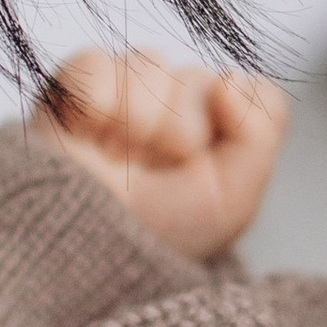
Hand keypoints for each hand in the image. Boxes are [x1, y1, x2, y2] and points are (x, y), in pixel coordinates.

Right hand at [34, 50, 289, 262]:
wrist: (90, 262)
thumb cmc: (162, 237)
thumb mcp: (234, 198)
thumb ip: (261, 129)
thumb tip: (233, 75)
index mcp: (205, 129)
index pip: (236, 87)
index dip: (228, 119)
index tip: (203, 159)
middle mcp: (162, 109)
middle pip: (192, 78)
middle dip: (181, 126)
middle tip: (157, 166)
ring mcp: (115, 99)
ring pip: (149, 65)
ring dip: (141, 115)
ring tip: (119, 156)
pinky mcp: (66, 96)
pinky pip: (94, 64)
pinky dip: (98, 92)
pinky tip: (93, 129)